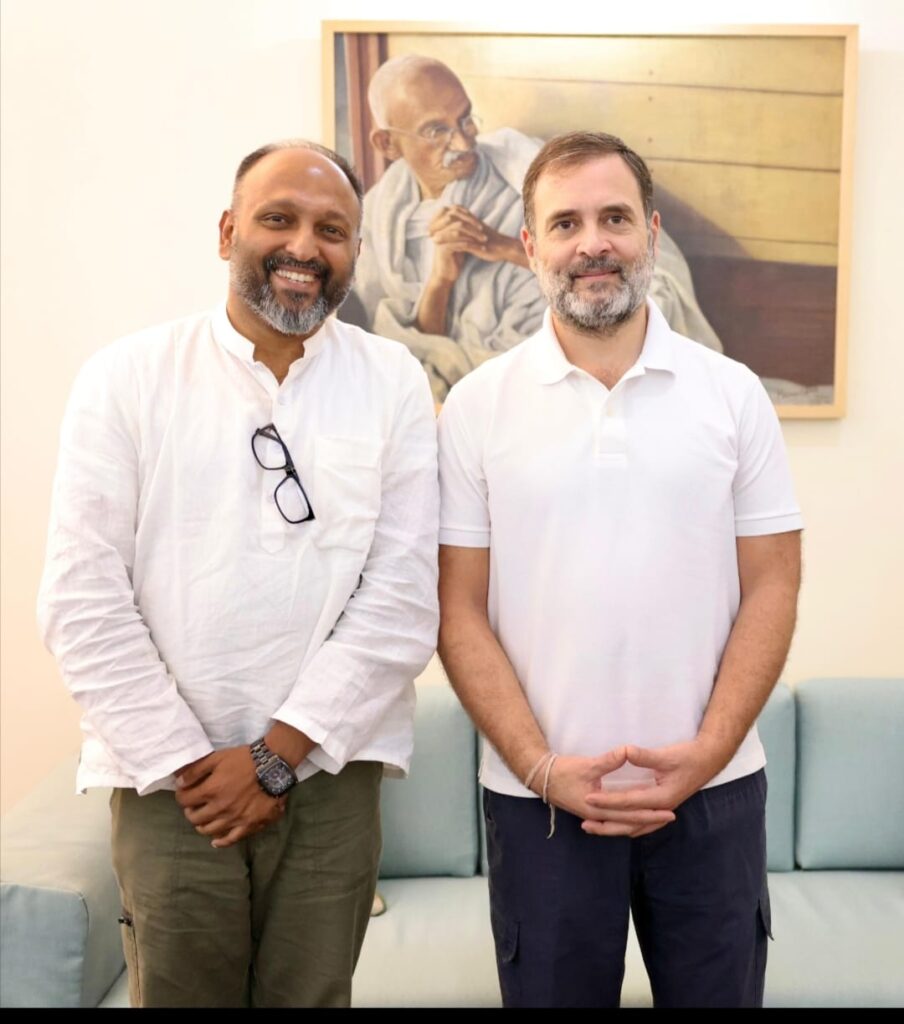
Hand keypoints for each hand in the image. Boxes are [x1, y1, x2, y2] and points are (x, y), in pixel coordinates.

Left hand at [174, 747, 286, 847]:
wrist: (274, 766)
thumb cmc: (245, 759)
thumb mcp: (218, 758)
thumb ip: (196, 770)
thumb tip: (178, 782)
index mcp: (211, 791)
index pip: (185, 800)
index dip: (181, 795)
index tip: (184, 792)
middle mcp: (220, 808)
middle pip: (195, 817)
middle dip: (190, 811)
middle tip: (193, 805)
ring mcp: (234, 819)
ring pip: (209, 830)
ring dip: (202, 825)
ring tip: (203, 819)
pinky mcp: (249, 825)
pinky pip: (231, 839)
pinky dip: (221, 842)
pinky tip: (216, 840)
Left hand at [429, 205, 525, 275]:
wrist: (502, 248)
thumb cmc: (488, 241)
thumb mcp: (474, 232)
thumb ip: (464, 227)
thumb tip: (451, 225)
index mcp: (469, 218)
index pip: (451, 214)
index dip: (439, 219)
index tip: (430, 226)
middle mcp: (471, 222)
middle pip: (450, 218)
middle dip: (437, 224)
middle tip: (427, 231)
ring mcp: (473, 231)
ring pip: (454, 228)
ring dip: (442, 233)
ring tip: (432, 238)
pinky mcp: (476, 241)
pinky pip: (461, 240)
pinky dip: (450, 242)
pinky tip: (442, 247)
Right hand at [543, 747, 675, 837]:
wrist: (542, 778)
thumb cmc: (563, 772)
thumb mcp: (587, 765)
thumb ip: (609, 761)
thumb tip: (627, 751)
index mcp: (598, 808)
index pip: (630, 814)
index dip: (650, 812)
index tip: (668, 809)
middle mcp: (598, 817)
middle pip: (629, 823)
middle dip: (650, 820)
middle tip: (671, 816)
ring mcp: (594, 817)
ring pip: (622, 825)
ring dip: (640, 822)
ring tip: (658, 818)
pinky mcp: (592, 812)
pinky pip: (615, 821)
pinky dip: (628, 821)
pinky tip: (635, 817)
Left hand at [582, 736, 728, 837]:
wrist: (708, 760)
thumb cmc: (688, 756)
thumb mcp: (666, 754)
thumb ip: (644, 756)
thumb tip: (626, 751)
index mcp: (661, 797)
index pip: (627, 802)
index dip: (607, 800)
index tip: (588, 799)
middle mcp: (661, 809)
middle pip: (629, 823)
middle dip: (606, 824)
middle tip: (584, 824)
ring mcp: (663, 810)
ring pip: (635, 827)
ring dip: (615, 828)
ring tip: (595, 828)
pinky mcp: (663, 808)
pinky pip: (642, 824)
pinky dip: (628, 826)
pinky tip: (618, 825)